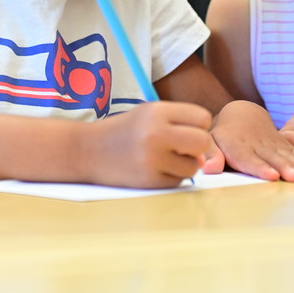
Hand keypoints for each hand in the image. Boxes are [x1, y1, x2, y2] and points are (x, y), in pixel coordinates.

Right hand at [89, 101, 211, 187]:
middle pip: (203, 142)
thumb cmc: (125, 130)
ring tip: (163, 158)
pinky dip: (171, 177)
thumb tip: (206, 157)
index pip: (203, 117)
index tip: (186, 128)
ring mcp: (152, 159)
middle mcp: (156, 133)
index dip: (198, 125)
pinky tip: (153, 168)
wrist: (87, 151)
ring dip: (184, 164)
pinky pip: (178, 181)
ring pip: (193, 166)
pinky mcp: (149, 180)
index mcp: (157, 111)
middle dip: (197, 146)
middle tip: (182, 147)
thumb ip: (181, 126)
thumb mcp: (150, 115)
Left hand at [208, 100, 293, 181]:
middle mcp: (259, 145)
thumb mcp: (212, 142)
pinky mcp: (284, 144)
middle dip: (286, 168)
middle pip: (273, 158)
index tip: (272, 176)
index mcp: (239, 147)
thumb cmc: (224, 135)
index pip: (250, 159)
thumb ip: (211, 155)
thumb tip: (208, 168)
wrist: (242, 113)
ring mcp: (274, 144)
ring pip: (288, 155)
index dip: (261, 167)